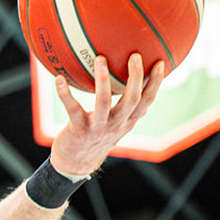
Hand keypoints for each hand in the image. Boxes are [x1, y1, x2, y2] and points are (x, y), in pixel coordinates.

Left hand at [49, 53, 163, 177]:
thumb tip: (130, 80)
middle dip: (135, 78)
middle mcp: (116, 125)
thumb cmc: (96, 137)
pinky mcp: (78, 130)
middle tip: (135, 56)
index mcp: (127, 122)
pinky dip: (65, 94)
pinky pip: (72, 109)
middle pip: (131, 100)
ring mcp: (97, 128)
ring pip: (103, 102)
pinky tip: (59, 79)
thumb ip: (123, 107)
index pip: (146, 101)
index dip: (155, 84)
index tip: (160, 63)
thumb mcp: (115, 123)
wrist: (75, 164)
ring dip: (102, 80)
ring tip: (100, 59)